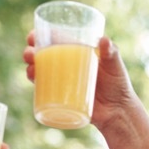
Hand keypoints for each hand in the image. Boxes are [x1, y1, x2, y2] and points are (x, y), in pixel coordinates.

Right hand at [23, 32, 148, 148]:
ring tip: (30, 69)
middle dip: (31, 52)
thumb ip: (112, 53)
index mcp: (77, 52)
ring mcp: (64, 81)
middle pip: (44, 55)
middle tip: (29, 55)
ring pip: (41, 70)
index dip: (41, 36)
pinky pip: (44, 88)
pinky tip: (32, 79)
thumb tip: (104, 40)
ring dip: (30, 67)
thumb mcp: (116, 66)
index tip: (32, 37)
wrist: (118, 112)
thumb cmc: (119, 85)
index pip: (56, 40)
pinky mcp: (62, 96)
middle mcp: (67, 65)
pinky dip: (35, 82)